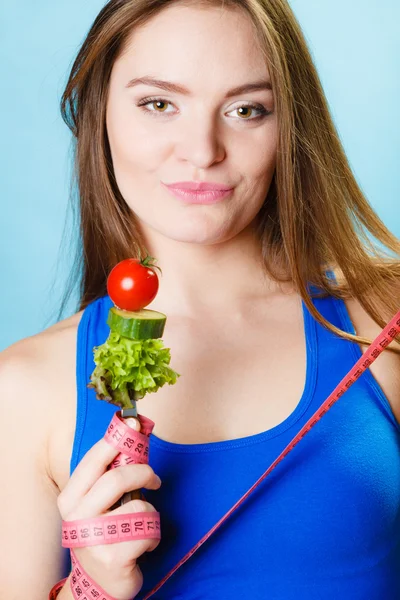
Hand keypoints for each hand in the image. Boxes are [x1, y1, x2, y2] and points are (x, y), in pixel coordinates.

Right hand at [57, 418, 161, 599]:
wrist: (98, 584)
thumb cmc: (103, 532)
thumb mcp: (98, 503)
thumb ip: (109, 473)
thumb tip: (133, 431)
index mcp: (70, 498)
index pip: (94, 460)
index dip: (117, 439)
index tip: (136, 424)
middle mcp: (77, 517)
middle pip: (118, 478)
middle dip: (144, 473)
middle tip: (155, 479)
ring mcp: (94, 539)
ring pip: (139, 506)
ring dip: (150, 512)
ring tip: (142, 522)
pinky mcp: (114, 558)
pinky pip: (148, 531)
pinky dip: (154, 535)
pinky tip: (144, 543)